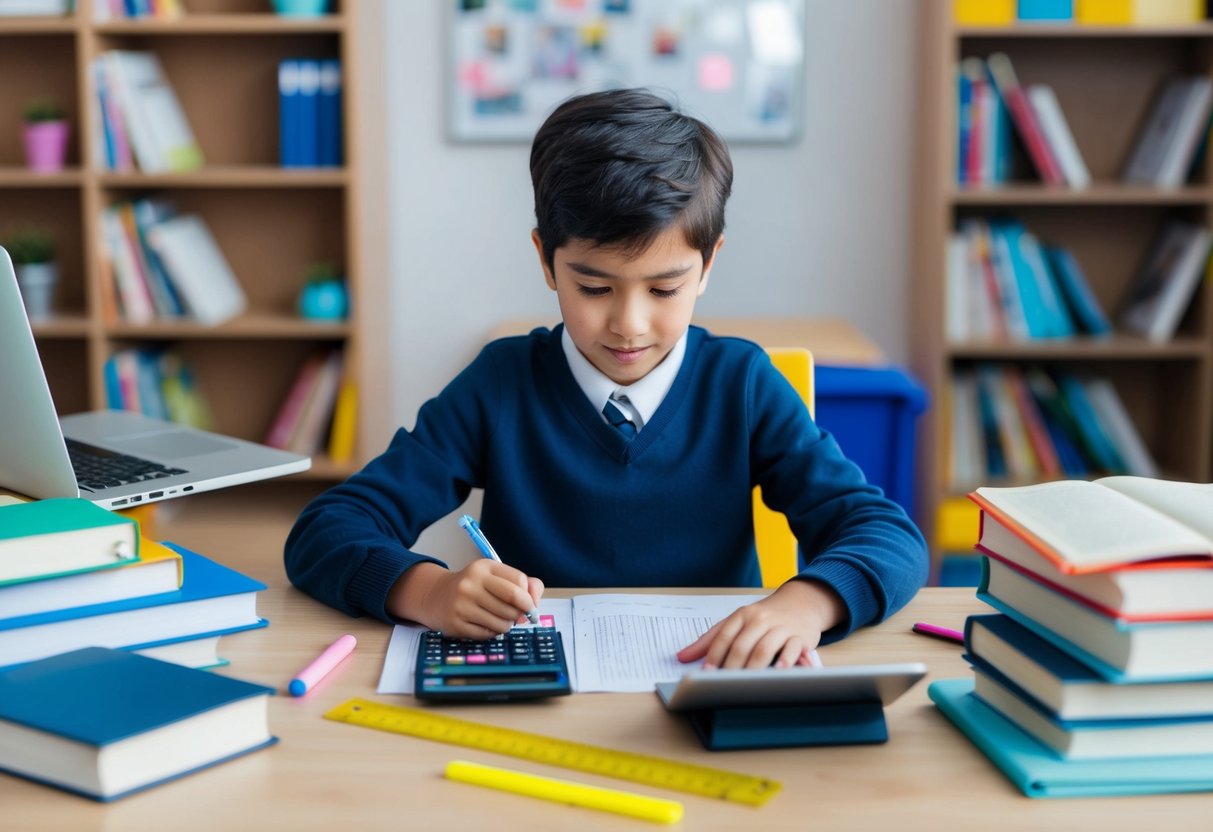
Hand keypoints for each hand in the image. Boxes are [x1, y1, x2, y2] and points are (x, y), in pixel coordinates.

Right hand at [389, 560, 542, 638]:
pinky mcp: (456, 624)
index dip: (528, 596)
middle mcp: (471, 583)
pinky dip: (493, 632)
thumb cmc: (475, 587)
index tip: (528, 604)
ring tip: (499, 619)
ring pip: (503, 623)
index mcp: (484, 567)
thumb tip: (535, 603)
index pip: (519, 581)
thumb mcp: (496, 577)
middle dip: (521, 613)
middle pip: (513, 603)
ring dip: (507, 625)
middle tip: (517, 616)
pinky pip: (488, 634)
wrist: (437, 596)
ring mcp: (461, 604)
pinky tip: (486, 624)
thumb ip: (525, 584)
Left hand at [676, 580, 844, 669]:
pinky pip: (792, 649)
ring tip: (745, 685)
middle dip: (731, 667)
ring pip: (764, 649)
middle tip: (724, 686)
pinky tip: (777, 674)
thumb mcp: (736, 622)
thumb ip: (710, 640)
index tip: (705, 674)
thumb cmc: (764, 618)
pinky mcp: (800, 637)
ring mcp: (781, 627)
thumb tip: (681, 657)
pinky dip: (785, 662)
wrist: (800, 603)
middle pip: (742, 645)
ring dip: (753, 669)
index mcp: (742, 615)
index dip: (713, 656)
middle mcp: (760, 619)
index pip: (723, 636)